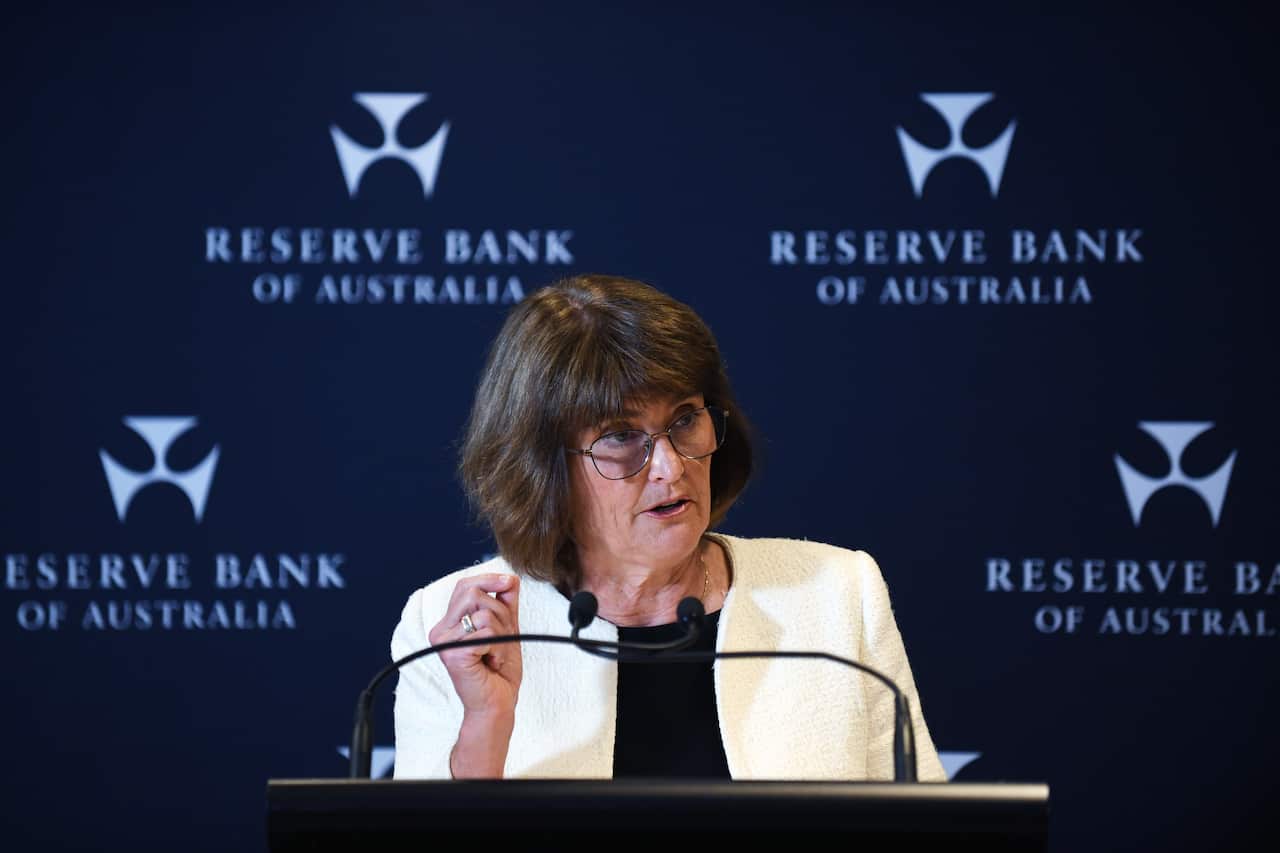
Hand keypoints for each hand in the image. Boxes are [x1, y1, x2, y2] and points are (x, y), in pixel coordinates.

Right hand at [428, 573, 522, 719]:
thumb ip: (505, 602)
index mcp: (449, 623)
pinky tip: (492, 663)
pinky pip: (488, 633)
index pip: (465, 586)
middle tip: (501, 638)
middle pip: (474, 593)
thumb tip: (509, 577)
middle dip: (500, 612)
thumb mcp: (506, 628)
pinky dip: (500, 648)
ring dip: (502, 635)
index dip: (489, 579)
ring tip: (495, 654)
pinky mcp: (454, 653)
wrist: (497, 704)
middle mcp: (441, 631)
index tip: (509, 582)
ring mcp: (445, 642)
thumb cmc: (499, 671)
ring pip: (485, 613)